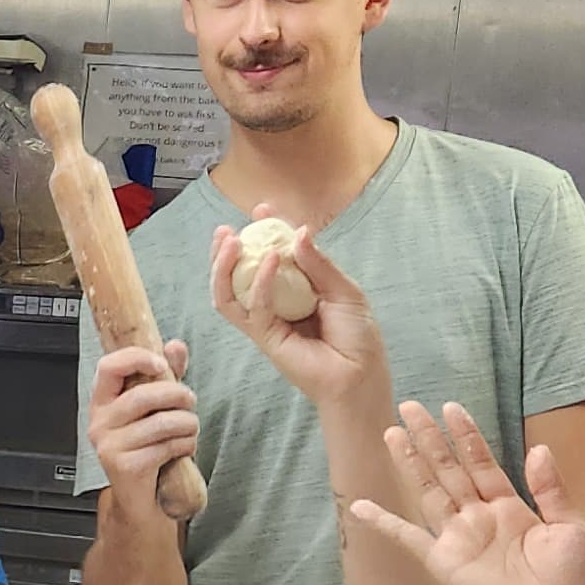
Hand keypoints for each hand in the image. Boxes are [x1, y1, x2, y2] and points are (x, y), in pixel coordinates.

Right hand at [86, 341, 197, 498]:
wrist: (140, 499)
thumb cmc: (148, 450)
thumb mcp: (155, 409)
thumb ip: (165, 376)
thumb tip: (175, 345)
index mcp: (102, 402)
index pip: (108, 366)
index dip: (137, 358)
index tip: (161, 364)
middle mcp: (99, 423)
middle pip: (142, 395)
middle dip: (177, 395)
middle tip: (190, 400)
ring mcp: (109, 446)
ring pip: (160, 422)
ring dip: (187, 423)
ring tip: (191, 428)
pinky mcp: (125, 466)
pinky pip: (165, 446)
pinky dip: (185, 445)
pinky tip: (184, 449)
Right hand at [206, 219, 386, 410]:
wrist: (360, 376)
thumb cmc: (357, 336)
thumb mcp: (344, 290)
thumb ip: (319, 263)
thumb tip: (298, 232)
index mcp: (297, 289)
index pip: (273, 256)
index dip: (265, 232)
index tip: (262, 208)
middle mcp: (277, 303)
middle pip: (240, 274)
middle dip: (229, 250)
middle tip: (227, 229)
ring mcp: (267, 321)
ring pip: (230, 293)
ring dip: (224, 266)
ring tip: (228, 241)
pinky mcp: (265, 338)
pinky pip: (253, 307)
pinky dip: (258, 282)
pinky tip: (268, 260)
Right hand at [347, 401, 584, 584]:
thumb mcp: (571, 528)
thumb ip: (552, 489)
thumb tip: (537, 449)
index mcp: (510, 509)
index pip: (482, 463)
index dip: (467, 436)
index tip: (451, 408)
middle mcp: (479, 519)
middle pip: (449, 469)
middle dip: (430, 439)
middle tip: (409, 407)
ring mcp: (459, 540)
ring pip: (428, 491)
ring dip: (409, 463)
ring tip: (391, 433)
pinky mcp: (443, 563)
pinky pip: (407, 538)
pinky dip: (384, 523)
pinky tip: (362, 507)